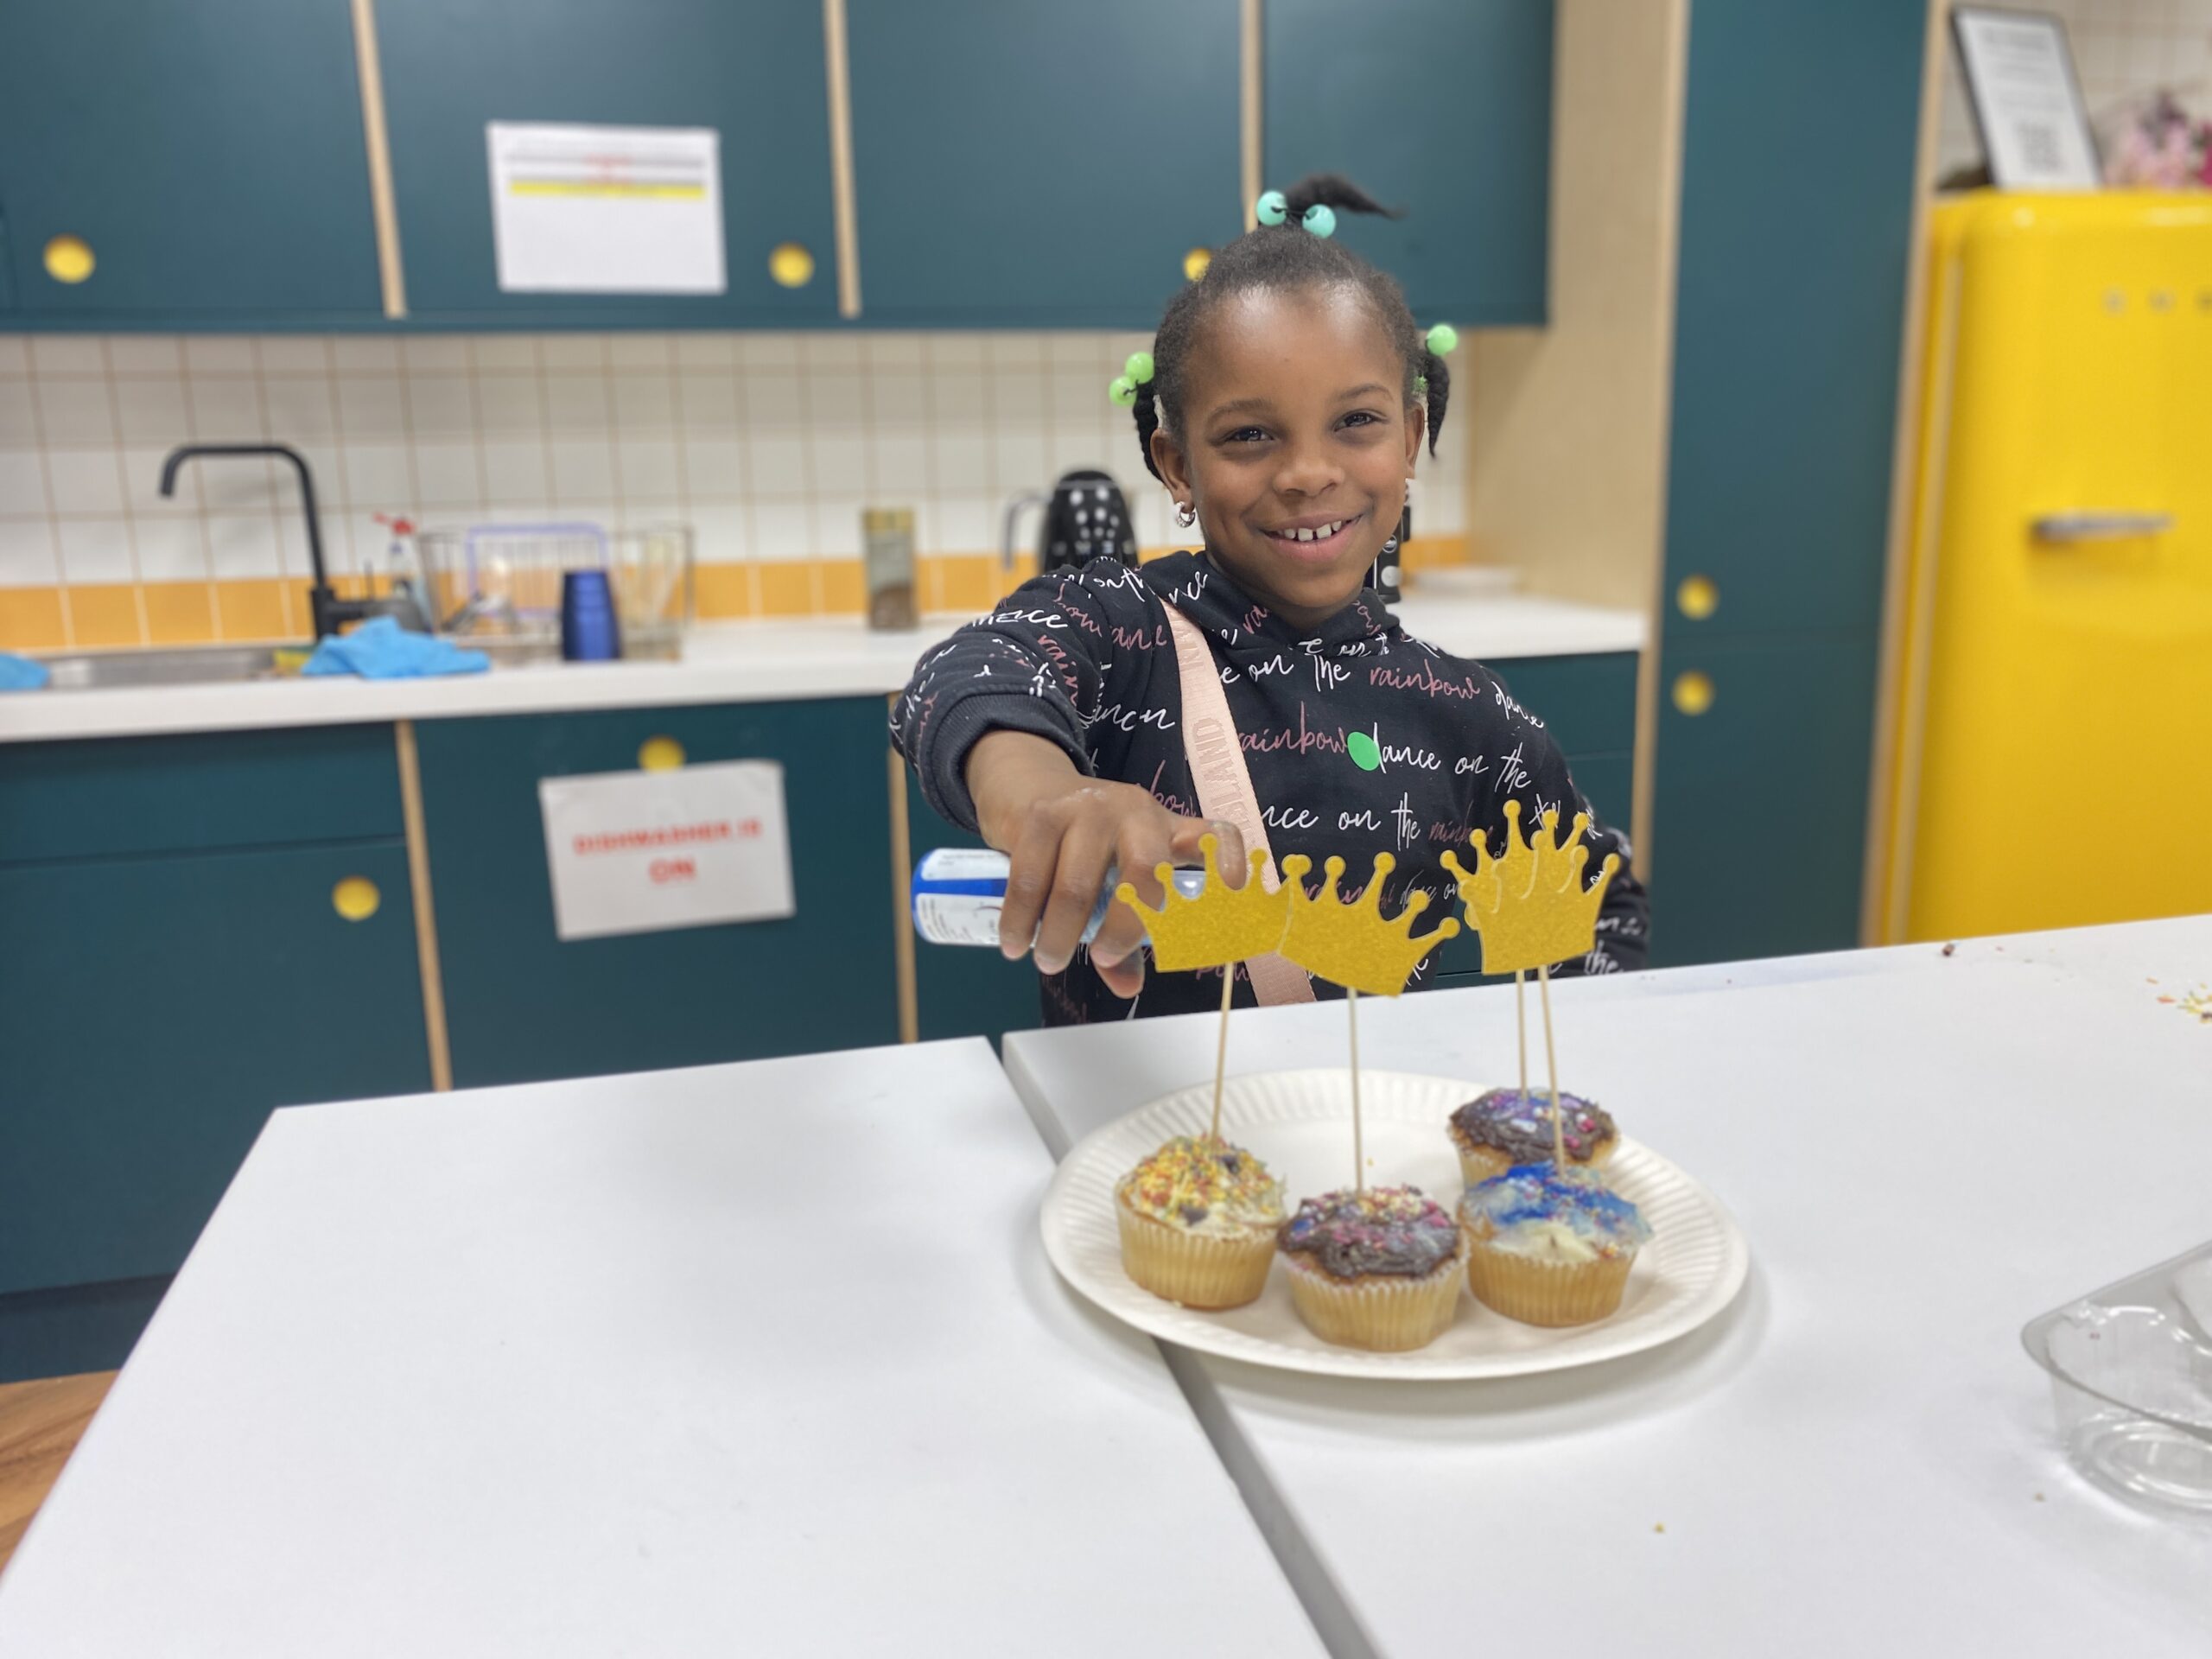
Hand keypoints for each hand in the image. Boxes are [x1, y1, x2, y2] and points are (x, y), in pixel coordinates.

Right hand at [964, 730, 1246, 997]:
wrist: (1028, 789)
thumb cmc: (1084, 846)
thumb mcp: (1114, 883)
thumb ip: (1125, 936)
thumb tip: (1127, 987)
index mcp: (1169, 830)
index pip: (1217, 836)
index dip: (1230, 867)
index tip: (1230, 908)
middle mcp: (1138, 811)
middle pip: (1145, 870)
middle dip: (1123, 928)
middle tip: (1099, 960)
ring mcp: (1090, 807)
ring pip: (1079, 884)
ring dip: (1059, 935)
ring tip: (1047, 961)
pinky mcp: (1043, 812)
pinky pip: (1031, 877)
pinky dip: (1021, 919)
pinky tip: (1015, 942)